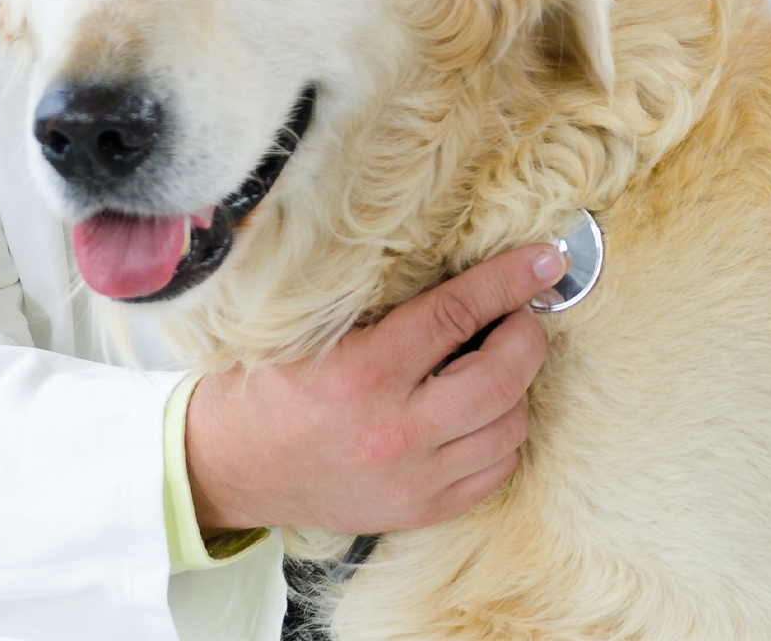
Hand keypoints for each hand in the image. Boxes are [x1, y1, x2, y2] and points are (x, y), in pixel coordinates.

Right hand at [185, 244, 563, 534]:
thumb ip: (389, 307)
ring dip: (517, 387)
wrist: (226, 470)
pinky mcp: (420, 510)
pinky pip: (497, 469)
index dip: (508, 280)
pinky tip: (481, 411)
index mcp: (362, 374)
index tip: (544, 261)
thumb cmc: (269, 387)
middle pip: (502, 377)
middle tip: (521, 315)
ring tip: (495, 363)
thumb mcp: (311, 331)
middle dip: (527, 335)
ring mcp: (412, 479)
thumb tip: (468, 274)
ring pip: (510, 425)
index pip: (456, 314)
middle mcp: (395, 431)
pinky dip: (503, 434)